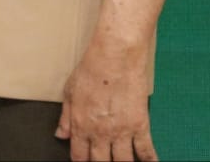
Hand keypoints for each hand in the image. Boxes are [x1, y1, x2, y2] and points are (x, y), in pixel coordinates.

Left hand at [56, 42, 155, 160]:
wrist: (115, 57)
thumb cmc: (92, 69)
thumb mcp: (70, 91)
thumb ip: (66, 117)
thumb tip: (60, 134)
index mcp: (81, 125)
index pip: (79, 155)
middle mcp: (100, 133)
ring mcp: (121, 132)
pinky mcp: (140, 125)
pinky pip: (145, 151)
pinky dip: (148, 161)